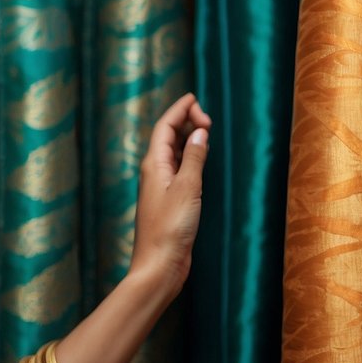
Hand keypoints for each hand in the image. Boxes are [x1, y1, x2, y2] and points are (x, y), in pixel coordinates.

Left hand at [129, 93, 211, 298]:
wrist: (159, 265)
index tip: (194, 97)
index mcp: (153, 164)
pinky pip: (178, 168)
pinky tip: (198, 159)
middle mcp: (154, 172)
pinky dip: (189, 157)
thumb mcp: (187, 188)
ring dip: (187, 137)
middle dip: (184, 120)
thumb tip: (199, 132)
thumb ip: (193, 158)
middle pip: (166, 136)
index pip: (164, 127)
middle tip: (208, 118)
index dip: (178, 110)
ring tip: (205, 129)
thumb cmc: (170, 228)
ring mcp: (160, 186)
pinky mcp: (169, 200)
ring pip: (172, 152)